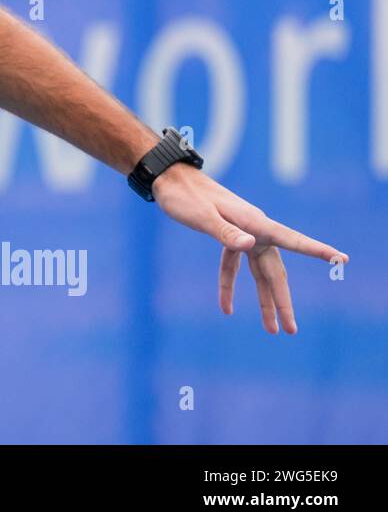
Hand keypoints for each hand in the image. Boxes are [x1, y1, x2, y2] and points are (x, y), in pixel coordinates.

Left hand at [151, 163, 348, 334]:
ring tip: (271, 329)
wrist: (170, 180)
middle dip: (283, 302)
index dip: (317, 250)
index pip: (292, 239)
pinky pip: (234, 266)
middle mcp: (254, 229)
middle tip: (291, 330)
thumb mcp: (203, 216)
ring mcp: (243, 234)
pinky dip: (230, 286)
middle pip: (275, 271)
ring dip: (264, 300)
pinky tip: (226, 308)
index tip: (341, 259)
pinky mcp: (227, 236)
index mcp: (254, 222)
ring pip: (259, 273)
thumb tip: (251, 246)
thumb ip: (226, 233)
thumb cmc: (185, 196)